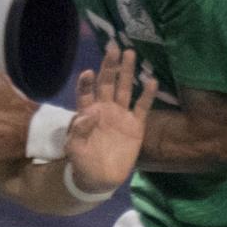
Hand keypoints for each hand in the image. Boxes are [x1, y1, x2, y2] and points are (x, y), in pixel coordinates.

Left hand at [66, 46, 155, 194]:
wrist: (100, 179)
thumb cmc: (82, 162)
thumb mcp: (74, 148)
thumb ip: (78, 130)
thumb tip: (89, 113)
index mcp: (87, 112)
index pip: (86, 92)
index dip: (86, 82)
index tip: (88, 72)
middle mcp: (105, 109)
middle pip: (107, 83)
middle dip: (110, 66)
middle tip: (114, 47)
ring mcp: (121, 115)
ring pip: (125, 89)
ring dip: (127, 72)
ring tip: (130, 53)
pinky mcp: (136, 125)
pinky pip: (142, 107)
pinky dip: (147, 94)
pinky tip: (151, 80)